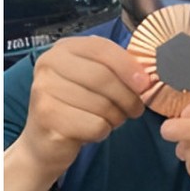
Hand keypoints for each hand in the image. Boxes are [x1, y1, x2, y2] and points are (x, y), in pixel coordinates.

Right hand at [20, 36, 148, 173]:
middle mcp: (48, 64)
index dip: (128, 66)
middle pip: (103, 77)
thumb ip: (114, 69)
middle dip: (128, 97)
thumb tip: (144, 76)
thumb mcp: (92, 80)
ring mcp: (44, 90)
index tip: (145, 83)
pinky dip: (102, 132)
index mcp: (63, 48)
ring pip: (102, 104)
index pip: (101, 49)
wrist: (45, 141)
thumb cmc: (76, 106)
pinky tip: (92, 131)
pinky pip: (95, 125)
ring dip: (116, 117)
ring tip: (110, 120)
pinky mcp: (47, 118)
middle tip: (135, 109)